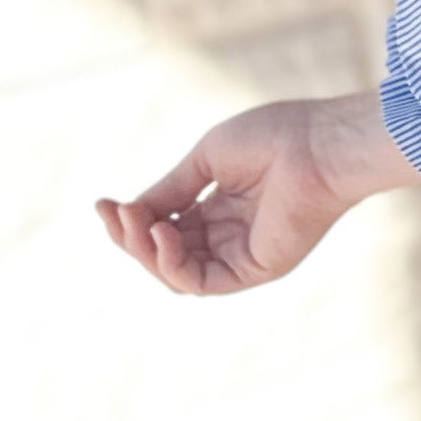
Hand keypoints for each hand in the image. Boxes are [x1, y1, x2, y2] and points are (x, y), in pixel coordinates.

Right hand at [96, 84, 420, 299]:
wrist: (318, 142)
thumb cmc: (273, 137)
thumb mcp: (205, 161)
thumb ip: (169, 191)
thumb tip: (129, 211)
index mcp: (221, 208)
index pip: (164, 228)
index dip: (132, 221)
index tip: (103, 203)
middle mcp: (230, 235)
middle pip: (165, 254)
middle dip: (131, 237)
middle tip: (113, 212)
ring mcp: (243, 254)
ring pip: (176, 273)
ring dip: (146, 251)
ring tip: (134, 223)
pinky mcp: (256, 269)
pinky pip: (202, 283)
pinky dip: (173, 265)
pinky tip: (163, 236)